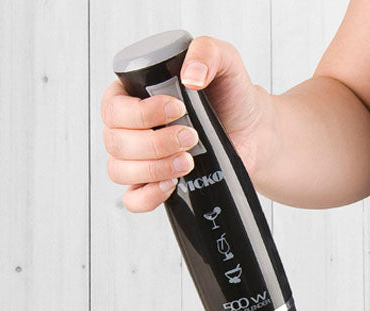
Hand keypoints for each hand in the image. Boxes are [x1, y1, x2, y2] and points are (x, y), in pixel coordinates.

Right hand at [101, 35, 272, 212]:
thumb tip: (190, 75)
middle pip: (116, 141)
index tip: (177, 109)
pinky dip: (147, 196)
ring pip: (119, 170)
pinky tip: (171, 185)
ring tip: (188, 161)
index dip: (141, 113)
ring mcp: (139, 158)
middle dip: (155, 143)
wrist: (254, 133)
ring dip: (153, 168)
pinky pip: (132, 199)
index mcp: (134, 94)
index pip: (114, 107)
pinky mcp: (154, 185)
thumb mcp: (225, 62)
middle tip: (191, 137)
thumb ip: (207, 52)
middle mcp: (130, 127)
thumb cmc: (233, 97)